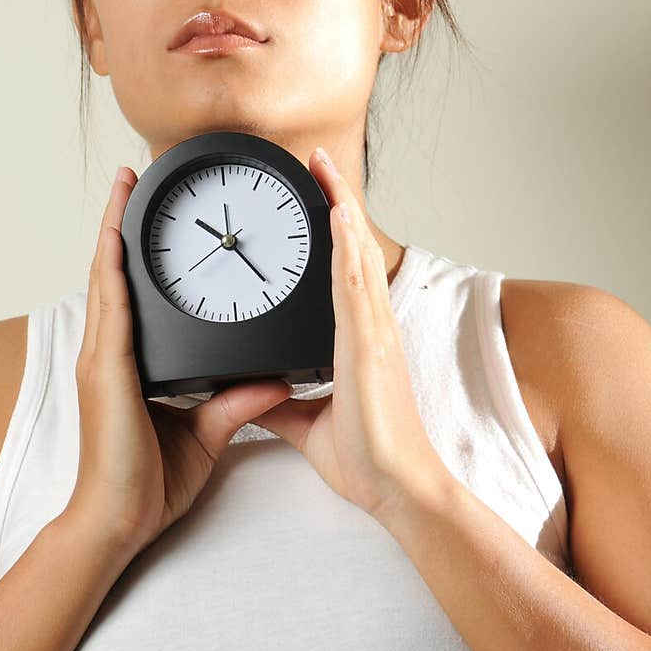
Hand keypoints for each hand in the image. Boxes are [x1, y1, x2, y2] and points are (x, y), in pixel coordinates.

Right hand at [63, 167, 292, 564]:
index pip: (135, 296)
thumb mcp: (207, 433)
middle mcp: (111, 355)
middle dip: (121, 224)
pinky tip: (116, 237)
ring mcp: (103, 360)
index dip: (137, 255)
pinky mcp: (106, 373)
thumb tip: (275, 378)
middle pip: (114, 275)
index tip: (148, 216)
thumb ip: (237, 402)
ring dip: (112, 229)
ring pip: (107, 280)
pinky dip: (111, 268)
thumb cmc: (150, 484)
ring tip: (122, 187)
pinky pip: (110, 309)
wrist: (119, 522)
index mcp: (132, 366)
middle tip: (130, 178)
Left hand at [248, 148, 453, 527]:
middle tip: (319, 162)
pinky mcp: (368, 345)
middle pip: (353, 250)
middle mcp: (371, 329)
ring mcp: (373, 333)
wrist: (397, 488)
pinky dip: (347, 244)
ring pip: (355, 255)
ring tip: (322, 166)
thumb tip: (253, 392)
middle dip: (338, 203)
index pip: (345, 275)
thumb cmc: (370, 461)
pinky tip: (337, 213)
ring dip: (340, 207)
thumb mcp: (308, 425)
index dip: (336, 234)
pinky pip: (354, 284)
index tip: (322, 201)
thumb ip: (279, 403)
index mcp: (360, 343)